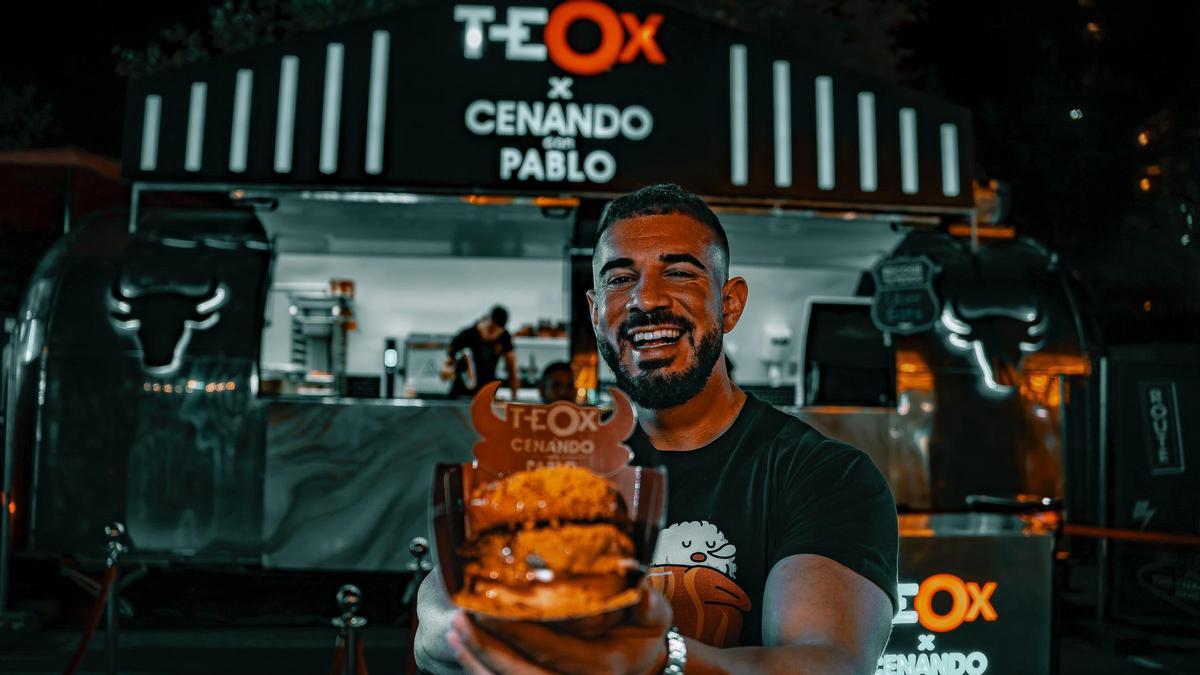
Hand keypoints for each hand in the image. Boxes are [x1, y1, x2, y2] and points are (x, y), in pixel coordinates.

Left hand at [447, 585, 671, 674]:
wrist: (640, 666)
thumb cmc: (642, 637)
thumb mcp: (654, 617)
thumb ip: (646, 602)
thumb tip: (638, 584)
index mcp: (602, 667)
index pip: (554, 651)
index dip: (520, 633)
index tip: (491, 610)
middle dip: (486, 649)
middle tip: (460, 619)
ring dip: (476, 661)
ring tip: (455, 632)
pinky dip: (480, 670)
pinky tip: (463, 649)